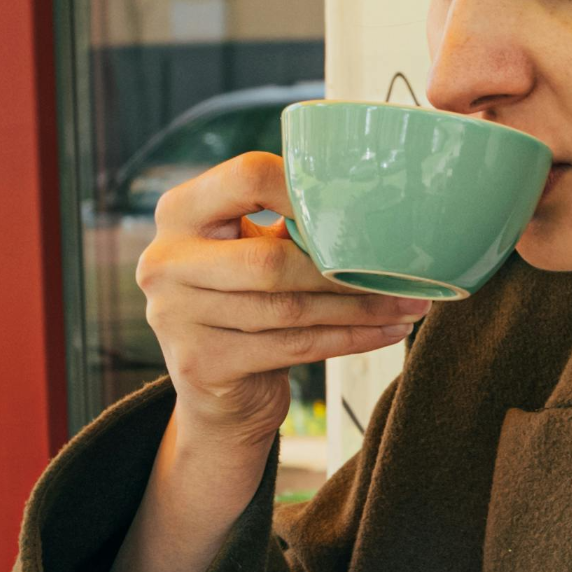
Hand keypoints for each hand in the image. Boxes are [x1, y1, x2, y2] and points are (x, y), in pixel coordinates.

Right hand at [135, 150, 426, 448]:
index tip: (360, 207)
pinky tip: (385, 331)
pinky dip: (349, 339)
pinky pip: (293, 346)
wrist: (219, 394)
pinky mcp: (202, 364)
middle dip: (343, 270)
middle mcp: (164, 261)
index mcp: (180, 212)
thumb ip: (286, 222)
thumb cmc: (247, 302)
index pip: (247, 177)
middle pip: (271, 260)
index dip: (307, 190)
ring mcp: (176, 316)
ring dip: (359, 308)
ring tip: (406, 304)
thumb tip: (372, 202)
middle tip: (400, 273)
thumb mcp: (250, 250)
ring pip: (289, 309)